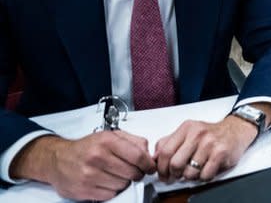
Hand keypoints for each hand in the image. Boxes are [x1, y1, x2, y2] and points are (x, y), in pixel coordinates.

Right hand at [10, 132, 154, 201]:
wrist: (57, 159)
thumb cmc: (87, 147)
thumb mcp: (111, 136)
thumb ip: (134, 141)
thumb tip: (149, 155)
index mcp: (106, 141)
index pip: (138, 156)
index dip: (148, 164)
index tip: (150, 167)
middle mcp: (97, 157)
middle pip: (131, 173)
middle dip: (136, 174)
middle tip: (133, 172)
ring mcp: (89, 175)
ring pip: (122, 185)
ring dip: (123, 182)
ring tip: (116, 175)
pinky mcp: (83, 190)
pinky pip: (110, 195)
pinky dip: (111, 191)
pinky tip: (106, 182)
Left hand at [154, 115, 258, 182]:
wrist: (236, 129)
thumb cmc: (211, 134)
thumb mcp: (188, 132)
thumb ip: (169, 142)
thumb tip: (154, 157)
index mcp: (186, 128)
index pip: (165, 151)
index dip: (161, 167)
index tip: (163, 173)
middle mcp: (198, 134)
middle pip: (175, 163)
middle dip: (174, 175)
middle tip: (176, 176)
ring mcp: (210, 143)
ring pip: (190, 172)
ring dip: (191, 176)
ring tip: (195, 170)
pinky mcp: (221, 153)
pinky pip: (205, 175)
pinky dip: (204, 177)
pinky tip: (206, 169)